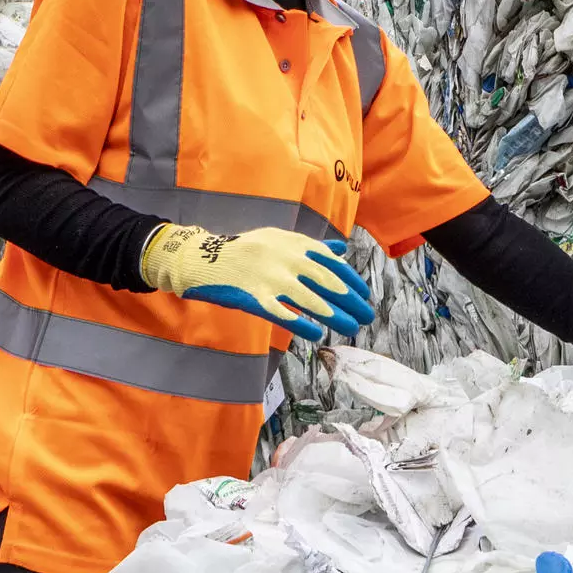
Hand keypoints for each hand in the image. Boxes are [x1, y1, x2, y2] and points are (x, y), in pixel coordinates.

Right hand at [139, 224, 373, 340]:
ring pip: (310, 300)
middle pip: (327, 283)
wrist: (206, 258)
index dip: (352, 281)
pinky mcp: (255, 298)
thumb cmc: (247, 250)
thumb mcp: (280, 239)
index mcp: (295, 245)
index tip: (365, 295)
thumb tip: (341, 249)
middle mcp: (287, 260)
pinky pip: (283, 314)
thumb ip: (311, 246)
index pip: (332, 264)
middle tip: (367, 316)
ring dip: (335, 316)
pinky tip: (317, 334)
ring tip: (351, 328)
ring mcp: (271, 279)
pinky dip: (302, 324)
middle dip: (351, 301)